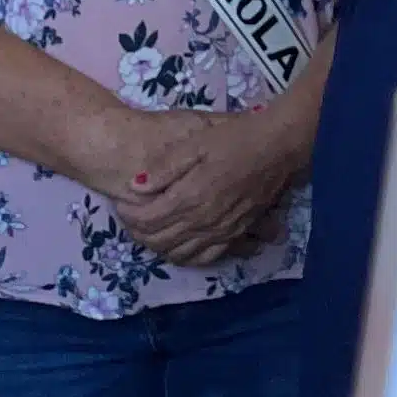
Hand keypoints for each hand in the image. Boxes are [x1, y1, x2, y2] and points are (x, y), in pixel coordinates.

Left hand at [112, 105, 304, 267]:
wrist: (276, 147)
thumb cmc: (233, 139)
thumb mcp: (194, 143)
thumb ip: (163, 167)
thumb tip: (134, 186)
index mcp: (190, 197)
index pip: (146, 219)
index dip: (127, 214)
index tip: (120, 202)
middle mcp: (203, 221)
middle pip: (158, 240)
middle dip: (137, 232)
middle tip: (129, 217)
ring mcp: (220, 232)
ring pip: (179, 253)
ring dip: (157, 246)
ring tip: (148, 231)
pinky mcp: (234, 234)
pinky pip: (205, 257)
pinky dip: (185, 256)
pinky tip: (178, 247)